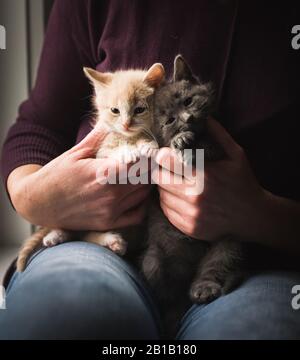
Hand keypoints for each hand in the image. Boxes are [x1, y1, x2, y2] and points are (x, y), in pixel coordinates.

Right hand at [8, 128, 150, 230]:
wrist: (38, 202)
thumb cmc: (56, 175)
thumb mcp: (75, 152)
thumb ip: (98, 137)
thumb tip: (113, 121)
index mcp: (104, 173)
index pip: (140, 163)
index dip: (148, 156)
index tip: (149, 151)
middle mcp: (111, 194)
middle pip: (144, 179)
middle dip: (149, 169)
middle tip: (149, 162)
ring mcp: (110, 210)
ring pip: (143, 195)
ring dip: (146, 184)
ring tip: (143, 175)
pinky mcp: (108, 223)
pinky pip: (137, 216)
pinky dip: (141, 205)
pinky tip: (137, 196)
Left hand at [153, 118, 265, 240]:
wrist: (253, 216)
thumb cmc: (243, 183)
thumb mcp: (236, 156)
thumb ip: (219, 135)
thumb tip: (204, 117)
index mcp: (204, 176)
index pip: (167, 161)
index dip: (162, 155)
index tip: (165, 154)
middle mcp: (194, 197)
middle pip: (159, 179)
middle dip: (162, 171)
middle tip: (169, 169)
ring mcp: (191, 215)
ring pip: (161, 196)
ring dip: (165, 188)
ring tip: (177, 183)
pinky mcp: (189, 228)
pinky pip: (166, 212)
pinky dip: (169, 203)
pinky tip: (180, 198)